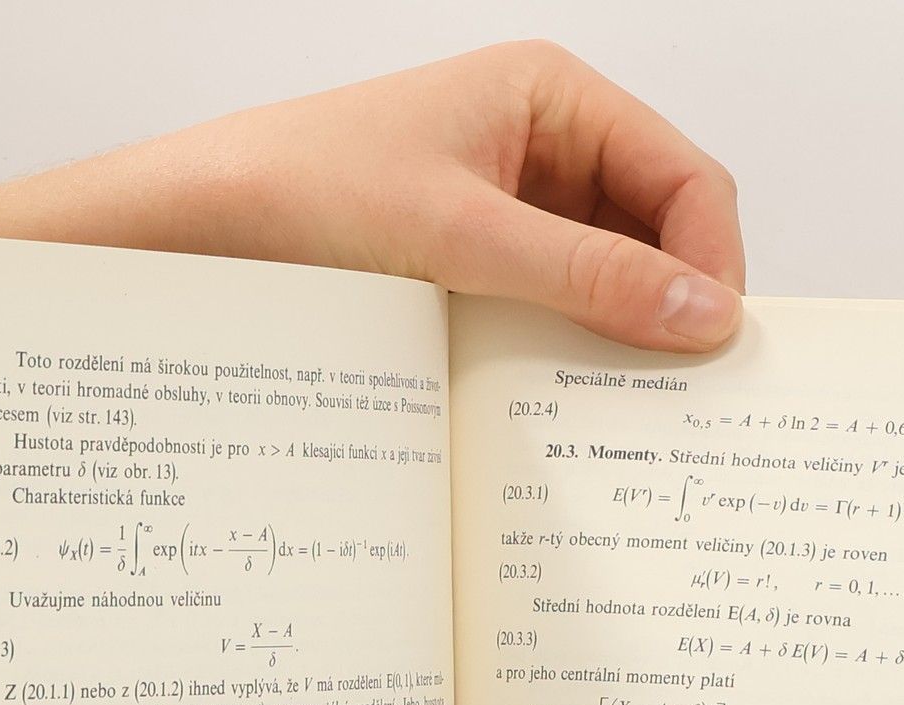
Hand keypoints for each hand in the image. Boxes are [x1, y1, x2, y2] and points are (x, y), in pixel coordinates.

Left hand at [0, 40, 747, 350]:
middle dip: (670, 307)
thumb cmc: (303, 190)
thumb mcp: (462, 236)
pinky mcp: (473, 267)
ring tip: (615, 408)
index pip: (684, 178)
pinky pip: (551, 311)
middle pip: (656, 233)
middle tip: (677, 395)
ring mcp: (508, 210)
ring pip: (606, 282)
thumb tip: (704, 315)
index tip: (711, 347)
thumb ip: (588, 276)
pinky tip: (557, 401)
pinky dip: (564, 355)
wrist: (192, 231)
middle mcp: (540, 146)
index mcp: (551, 96)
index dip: (711, 261)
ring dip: (615, 340)